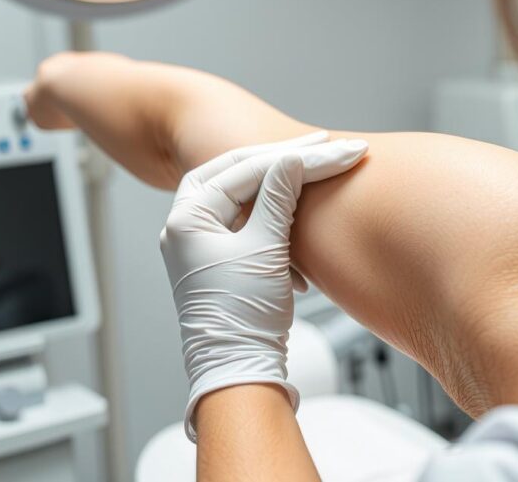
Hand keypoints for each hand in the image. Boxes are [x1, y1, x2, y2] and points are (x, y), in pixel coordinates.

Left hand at [160, 133, 368, 440]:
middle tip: (323, 146)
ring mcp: (200, 245)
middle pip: (236, 174)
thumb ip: (278, 197)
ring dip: (279, 188)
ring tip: (316, 173)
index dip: (292, 157)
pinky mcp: (219, 262)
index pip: (245, 170)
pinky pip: (247, 223)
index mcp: (188, 218)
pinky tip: (302, 224)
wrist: (239, 370)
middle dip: (282, 162)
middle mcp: (187, 227)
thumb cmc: (244, 314)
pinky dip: (275, 217)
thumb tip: (292, 159)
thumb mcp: (266, 248)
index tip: (330, 148)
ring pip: (242, 197)